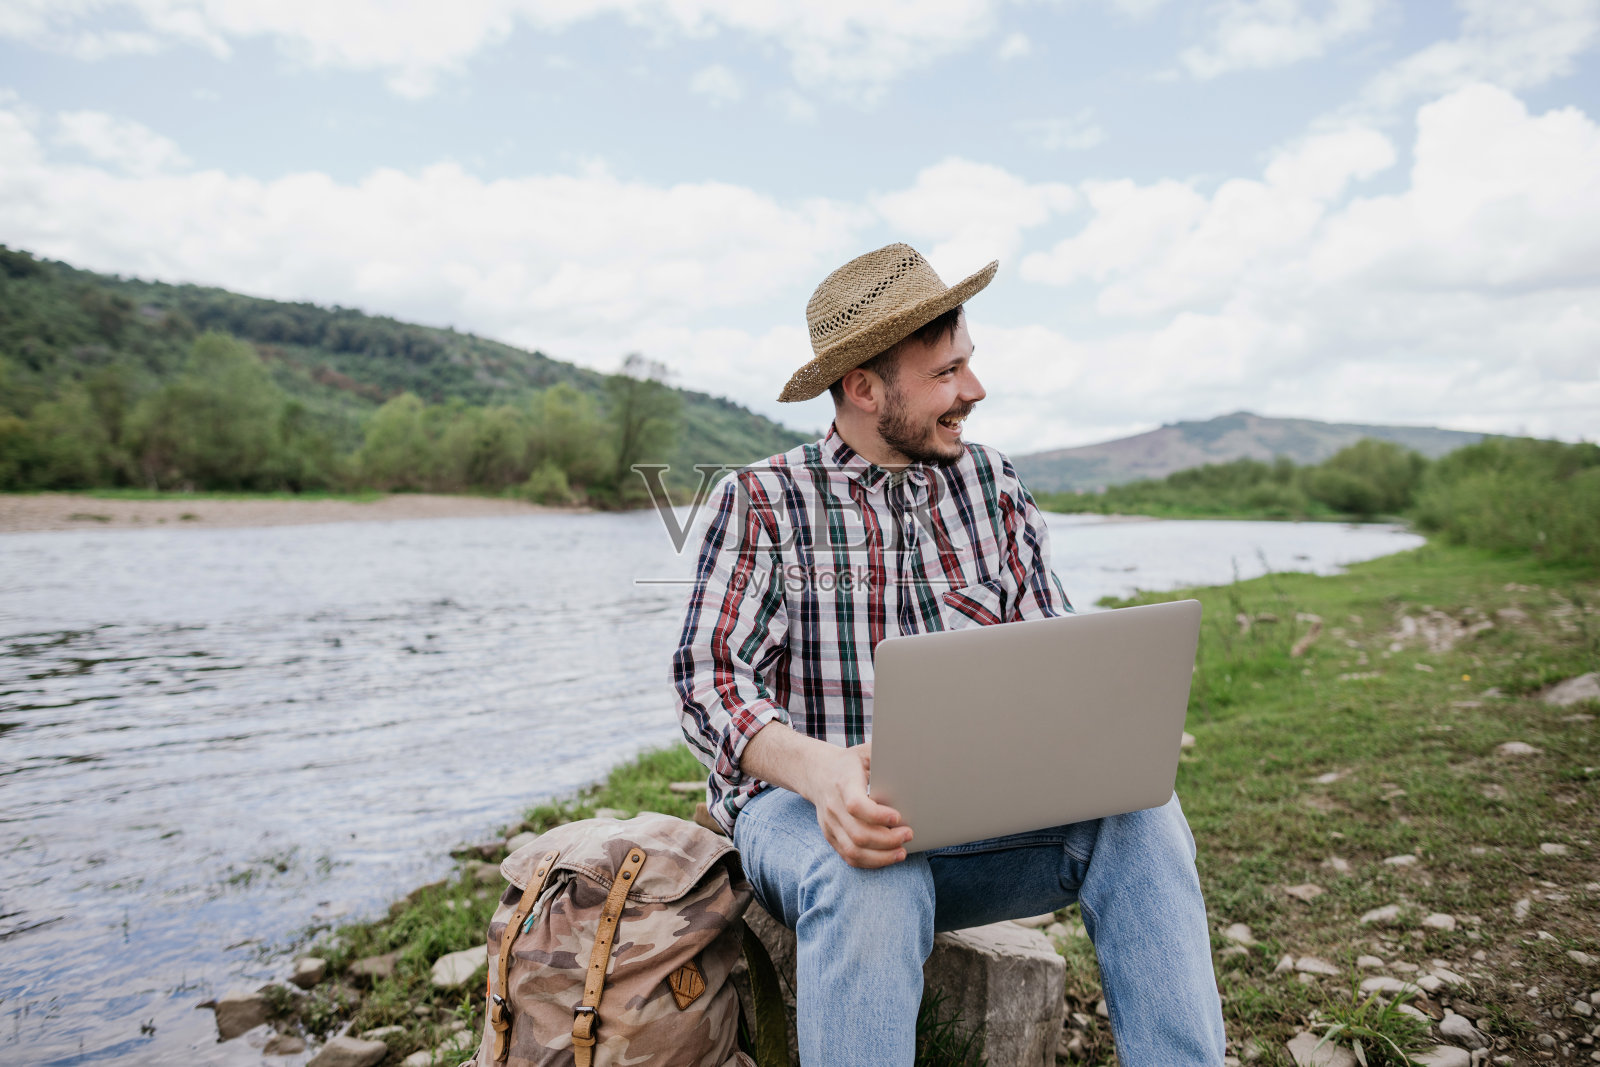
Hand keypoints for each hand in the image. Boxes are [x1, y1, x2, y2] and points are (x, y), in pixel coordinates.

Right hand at [808, 742, 912, 868]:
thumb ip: (885, 753)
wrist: (817, 773)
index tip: (898, 817)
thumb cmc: (848, 763)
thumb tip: (911, 753)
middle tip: (908, 834)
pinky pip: (848, 857)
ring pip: (854, 851)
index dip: (878, 815)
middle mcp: (834, 806)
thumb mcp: (864, 752)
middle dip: (888, 840)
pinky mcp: (830, 836)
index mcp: (844, 783)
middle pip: (859, 834)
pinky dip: (869, 862)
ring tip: (901, 851)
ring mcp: (830, 824)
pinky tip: (886, 857)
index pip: (856, 805)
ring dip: (881, 857)